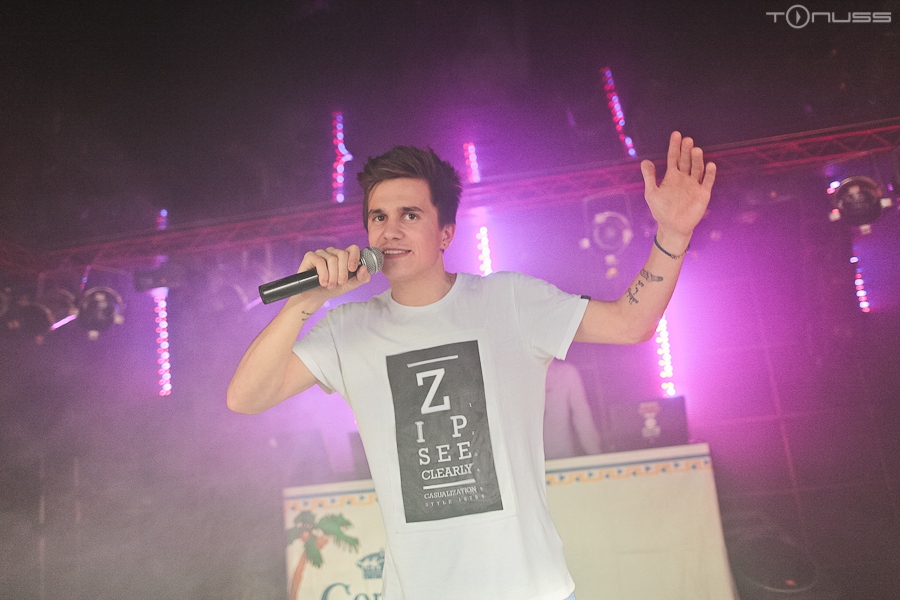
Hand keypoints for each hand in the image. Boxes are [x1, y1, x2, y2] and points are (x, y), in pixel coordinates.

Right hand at [297, 244, 371, 298]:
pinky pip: (320, 261)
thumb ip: (361, 278)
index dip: (354, 258)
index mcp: (344, 256)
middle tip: (340, 283)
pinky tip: (323, 282)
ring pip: (332, 259)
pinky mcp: (310, 256)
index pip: (353, 248)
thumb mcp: (351, 285)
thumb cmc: (334, 288)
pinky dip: (323, 274)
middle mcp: (333, 252)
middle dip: (343, 272)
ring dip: (333, 276)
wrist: (317, 296)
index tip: (352, 270)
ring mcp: (322, 253)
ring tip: (330, 285)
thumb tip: (364, 268)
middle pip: (342, 254)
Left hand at [640, 132, 715, 247]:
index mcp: (672, 176)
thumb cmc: (661, 210)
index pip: (674, 157)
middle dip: (686, 150)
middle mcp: (685, 177)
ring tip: (696, 150)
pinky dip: (709, 174)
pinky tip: (710, 164)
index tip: (676, 134)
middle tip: (687, 140)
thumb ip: (649, 177)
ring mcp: (694, 184)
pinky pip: (707, 181)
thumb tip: (644, 161)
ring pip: (697, 168)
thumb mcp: (652, 193)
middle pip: (686, 160)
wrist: (672, 227)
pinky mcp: (703, 193)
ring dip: (697, 159)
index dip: (674, 146)